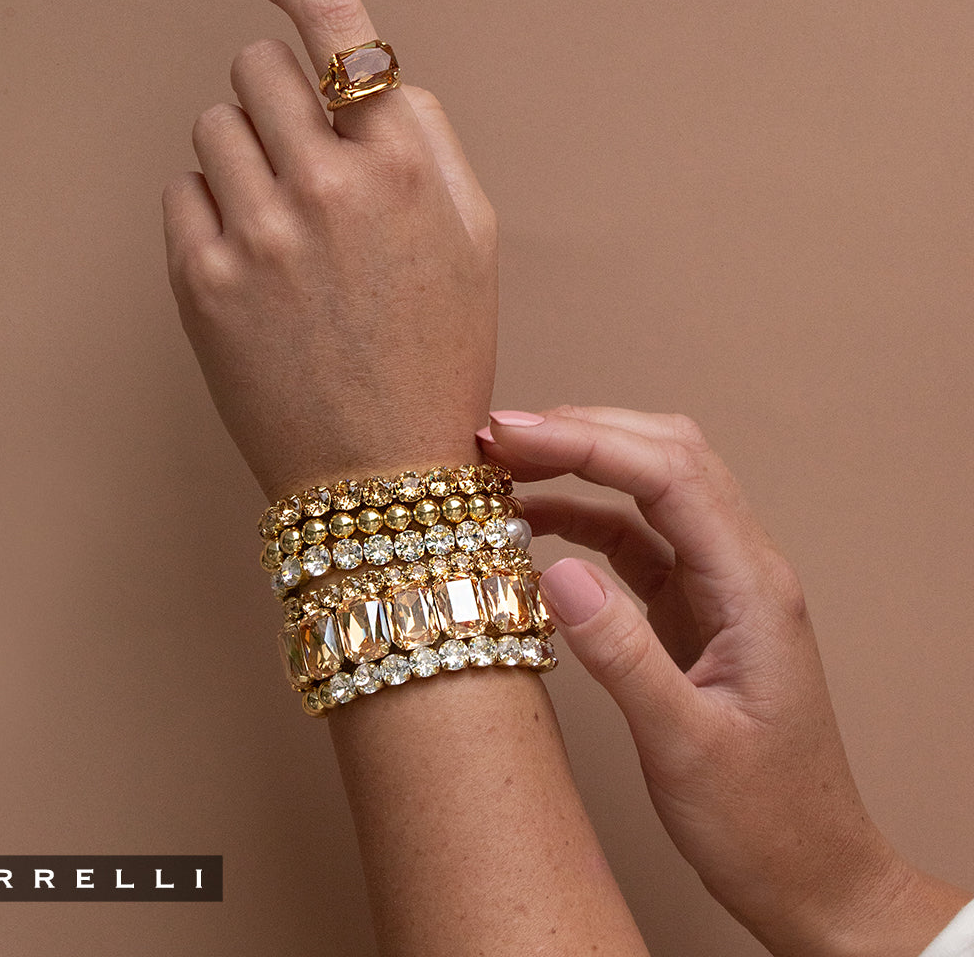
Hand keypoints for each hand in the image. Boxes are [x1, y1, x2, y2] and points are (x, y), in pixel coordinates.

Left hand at [163, 0, 497, 500]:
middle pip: (258, 69)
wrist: (382, 476)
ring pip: (214, 125)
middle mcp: (327, 188)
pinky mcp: (201, 282)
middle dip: (276, 97)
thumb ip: (427, 142)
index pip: (341, 32)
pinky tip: (251, 262)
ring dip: (243, 156)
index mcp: (402, 169)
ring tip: (281, 225)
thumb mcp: (474, 243)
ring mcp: (257, 234)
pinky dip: (210, 211)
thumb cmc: (436, 361)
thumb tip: (371, 79)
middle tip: (297, 156)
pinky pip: (181, 191)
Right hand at [479, 406, 968, 956]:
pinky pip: (635, 537)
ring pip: (650, 488)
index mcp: (752, 588)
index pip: (671, 476)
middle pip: (665, 457)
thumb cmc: (764, 821)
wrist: (810, 873)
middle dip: (581, 433)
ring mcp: (717, 585)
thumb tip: (554, 570)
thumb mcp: (686, 746)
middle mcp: (741, 570)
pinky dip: (583, 517)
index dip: (587, 442)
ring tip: (504, 467)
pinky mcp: (692, 607)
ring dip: (580, 465)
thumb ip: (622, 656)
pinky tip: (534, 523)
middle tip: (496, 440)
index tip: (512, 437)